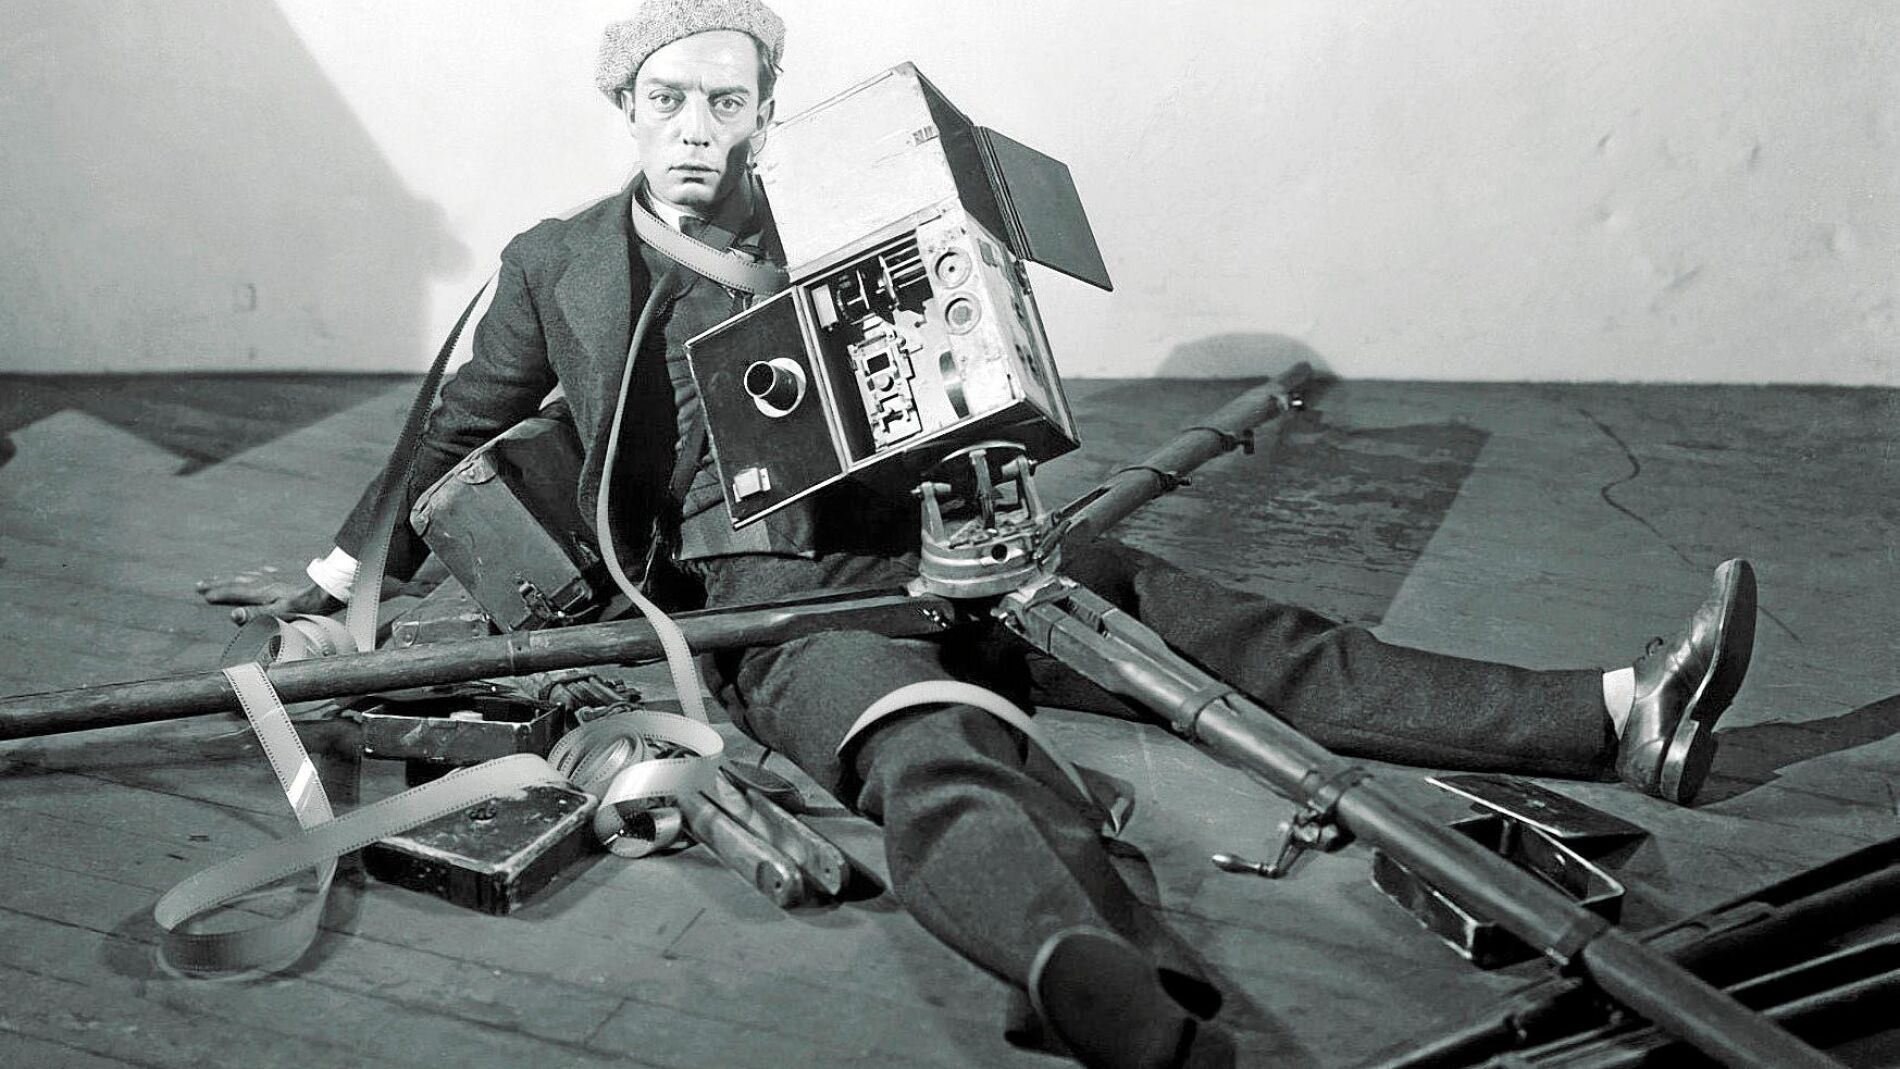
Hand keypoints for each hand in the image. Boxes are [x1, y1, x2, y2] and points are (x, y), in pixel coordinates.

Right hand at [196, 566, 341, 624]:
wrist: (327, 588)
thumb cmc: (305, 604)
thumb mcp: (280, 613)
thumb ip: (256, 614)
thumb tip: (232, 615)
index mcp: (261, 591)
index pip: (233, 592)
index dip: (218, 594)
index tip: (202, 595)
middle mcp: (264, 581)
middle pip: (235, 581)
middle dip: (217, 583)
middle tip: (199, 584)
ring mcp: (275, 577)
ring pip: (247, 575)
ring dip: (230, 577)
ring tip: (219, 577)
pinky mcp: (286, 576)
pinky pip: (264, 572)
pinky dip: (254, 572)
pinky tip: (256, 571)